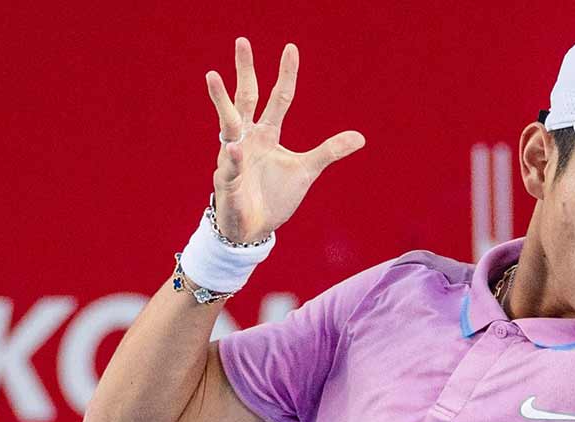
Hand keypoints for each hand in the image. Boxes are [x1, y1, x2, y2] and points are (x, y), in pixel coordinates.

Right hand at [205, 38, 364, 243]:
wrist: (253, 228)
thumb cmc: (275, 195)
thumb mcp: (306, 170)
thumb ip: (329, 151)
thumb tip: (361, 136)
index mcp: (267, 133)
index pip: (279, 98)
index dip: (286, 75)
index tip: (291, 48)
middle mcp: (247, 138)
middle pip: (246, 98)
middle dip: (245, 70)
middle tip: (243, 41)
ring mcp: (234, 157)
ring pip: (227, 125)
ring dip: (220, 101)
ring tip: (213, 76)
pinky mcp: (228, 181)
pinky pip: (230, 168)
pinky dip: (233, 160)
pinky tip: (234, 150)